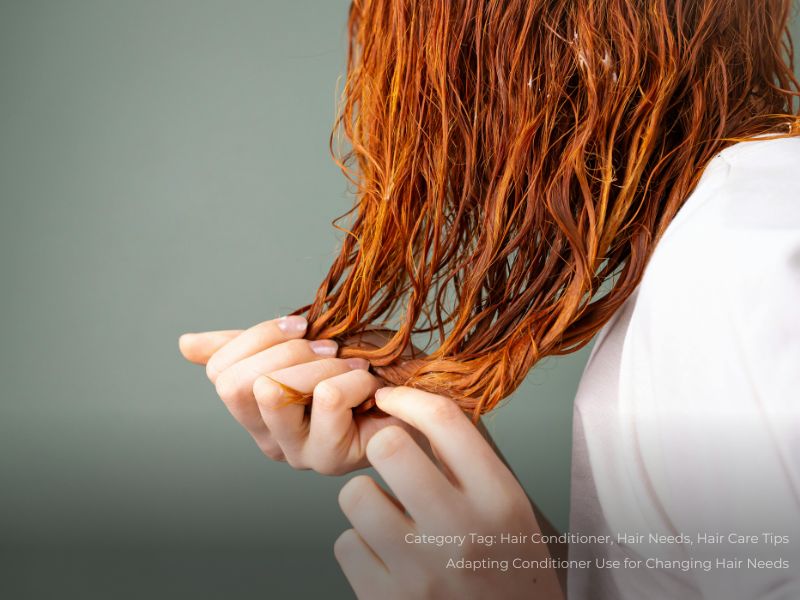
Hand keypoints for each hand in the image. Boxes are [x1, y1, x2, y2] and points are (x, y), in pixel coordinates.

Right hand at [178, 316, 421, 474]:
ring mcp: (297, 453)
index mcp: (253, 410)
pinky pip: (326, 399)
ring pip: (275, 391)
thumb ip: (245, 347)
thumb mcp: (298, 347)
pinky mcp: (331, 458)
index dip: (258, 338)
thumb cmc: (356, 368)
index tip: (301, 325)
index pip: (220, 373)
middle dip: (285, 352)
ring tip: (350, 366)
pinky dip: (352, 378)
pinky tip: (370, 386)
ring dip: (318, 366)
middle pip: (236, 385)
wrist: (414, 391)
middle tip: (326, 348)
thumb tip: (185, 345)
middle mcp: (267, 438)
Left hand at [334, 387, 563, 599]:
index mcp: (499, 500)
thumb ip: (472, 466)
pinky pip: (346, 544)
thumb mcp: (510, 513)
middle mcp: (460, 531)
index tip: (391, 398)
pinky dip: (360, 546)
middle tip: (392, 463)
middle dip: (383, 448)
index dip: (408, 398)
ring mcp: (420, 570)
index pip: (445, 421)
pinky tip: (385, 558)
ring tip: (389, 517)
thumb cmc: (510, 575)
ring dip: (366, 500)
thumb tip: (419, 413)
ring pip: (356, 494)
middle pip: (389, 447)